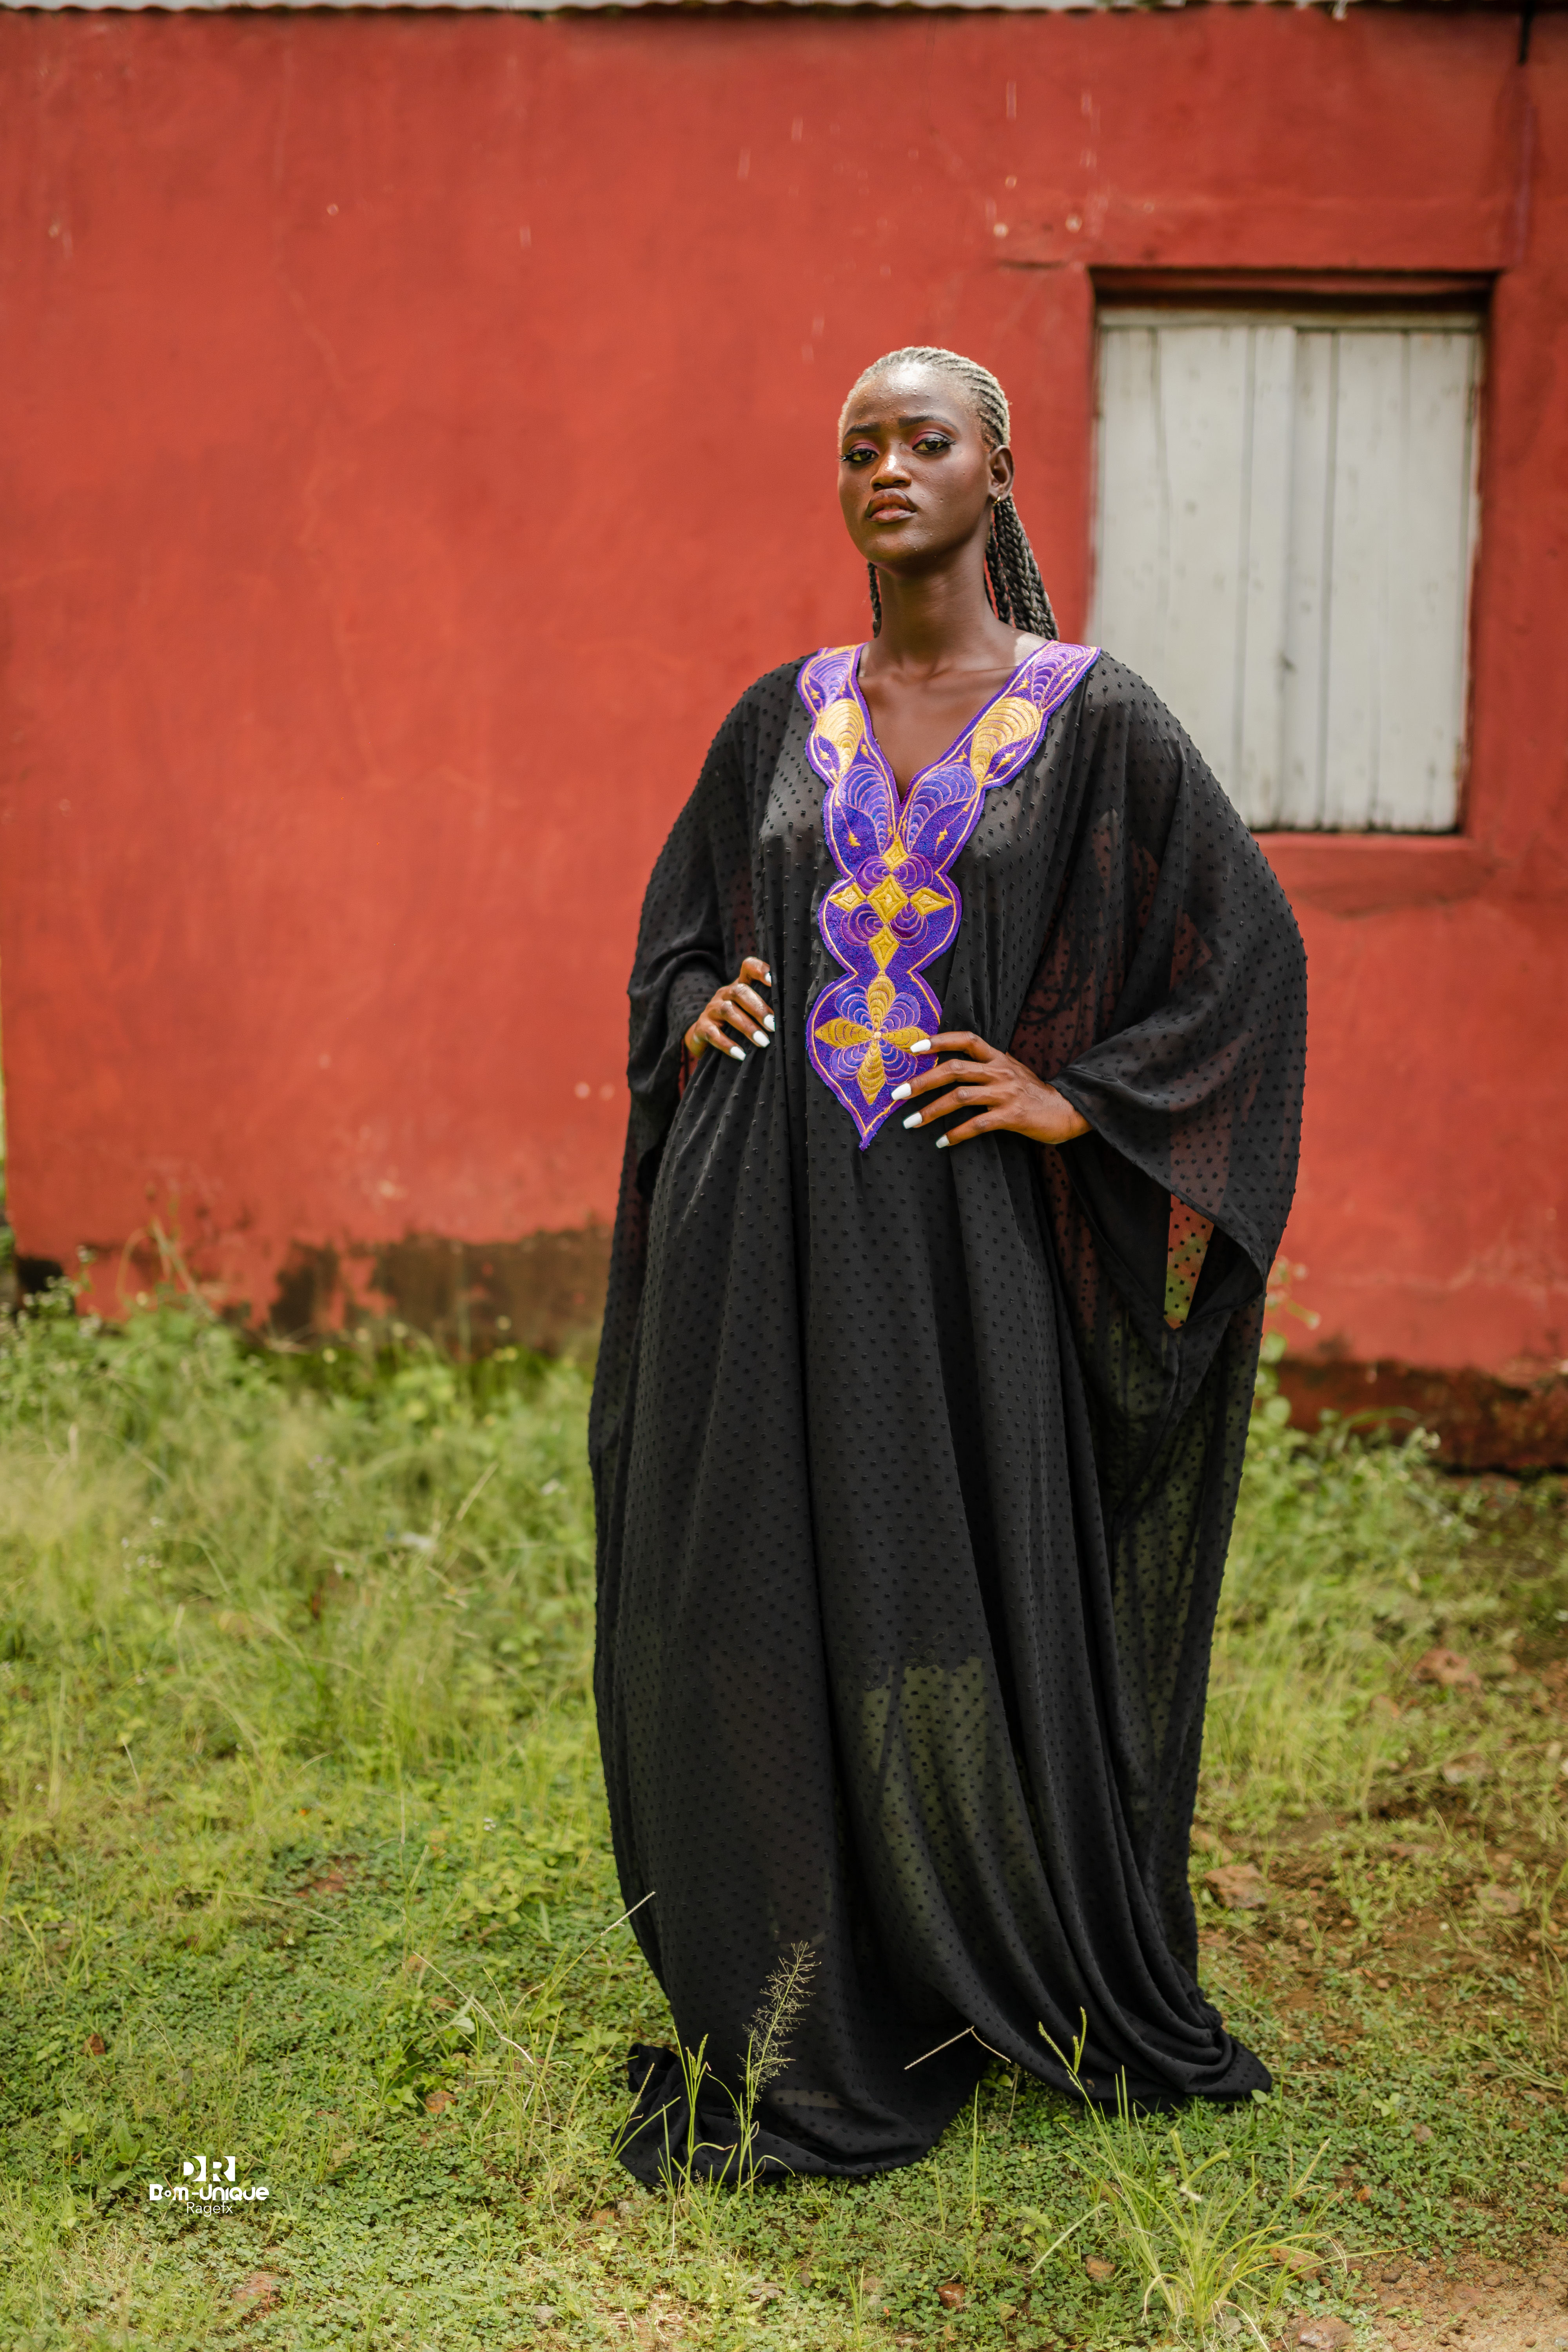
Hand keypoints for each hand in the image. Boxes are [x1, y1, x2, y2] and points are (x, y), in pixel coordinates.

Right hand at [685, 956, 773, 1062]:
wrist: (703, 1036)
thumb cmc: (737, 1023)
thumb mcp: (749, 1012)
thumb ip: (767, 1008)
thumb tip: (796, 1018)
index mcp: (739, 986)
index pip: (748, 967)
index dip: (759, 970)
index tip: (773, 980)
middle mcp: (724, 994)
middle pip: (739, 992)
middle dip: (758, 1009)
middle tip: (773, 1026)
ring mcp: (711, 1010)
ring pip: (728, 1011)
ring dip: (747, 1027)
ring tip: (763, 1042)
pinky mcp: (702, 1028)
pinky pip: (713, 1034)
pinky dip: (727, 1044)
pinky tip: (741, 1054)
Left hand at [891, 1030, 1090, 1149]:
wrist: (1068, 1111)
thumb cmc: (1033, 1094)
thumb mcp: (1010, 1072)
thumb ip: (984, 1068)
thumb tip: (948, 1069)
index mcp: (998, 1058)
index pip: (966, 1040)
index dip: (940, 1041)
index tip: (914, 1048)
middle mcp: (1000, 1071)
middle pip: (954, 1070)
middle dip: (922, 1082)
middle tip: (898, 1095)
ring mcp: (1007, 1093)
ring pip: (960, 1097)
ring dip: (932, 1111)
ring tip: (911, 1123)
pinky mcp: (1013, 1116)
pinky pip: (978, 1124)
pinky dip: (956, 1134)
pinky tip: (942, 1141)